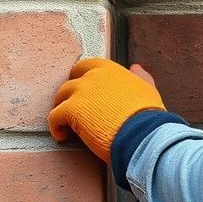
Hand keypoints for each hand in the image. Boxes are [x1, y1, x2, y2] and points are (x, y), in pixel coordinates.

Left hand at [48, 58, 164, 162]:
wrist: (143, 134)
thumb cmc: (148, 116)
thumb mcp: (147, 89)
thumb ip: (139, 77)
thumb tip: (136, 67)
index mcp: (110, 69)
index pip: (87, 66)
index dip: (82, 78)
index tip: (82, 92)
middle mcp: (93, 76)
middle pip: (70, 82)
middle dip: (69, 95)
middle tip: (72, 110)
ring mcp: (80, 92)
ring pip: (61, 97)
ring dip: (62, 110)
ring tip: (66, 125)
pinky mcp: (71, 110)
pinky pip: (54, 116)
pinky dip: (55, 126)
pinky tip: (62, 136)